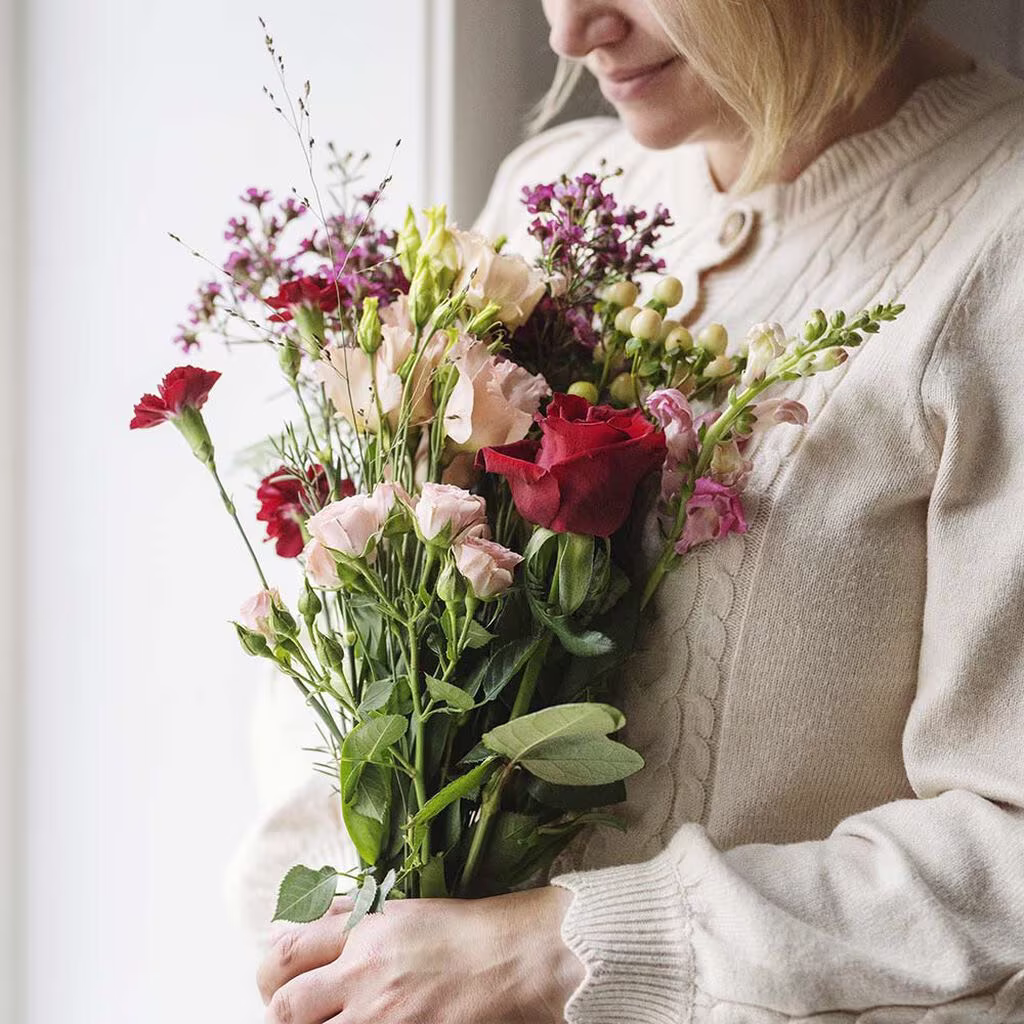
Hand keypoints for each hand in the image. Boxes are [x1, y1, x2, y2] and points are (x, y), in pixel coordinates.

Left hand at [257, 885, 584, 1022]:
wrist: (516, 959)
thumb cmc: (461, 931)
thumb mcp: (399, 909)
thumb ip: (346, 916)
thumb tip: (297, 926)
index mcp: (362, 929)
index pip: (284, 952)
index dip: (269, 975)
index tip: (277, 984)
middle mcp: (364, 971)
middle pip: (284, 1007)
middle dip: (280, 1015)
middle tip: (293, 1016)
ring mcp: (381, 1015)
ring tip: (325, 1023)